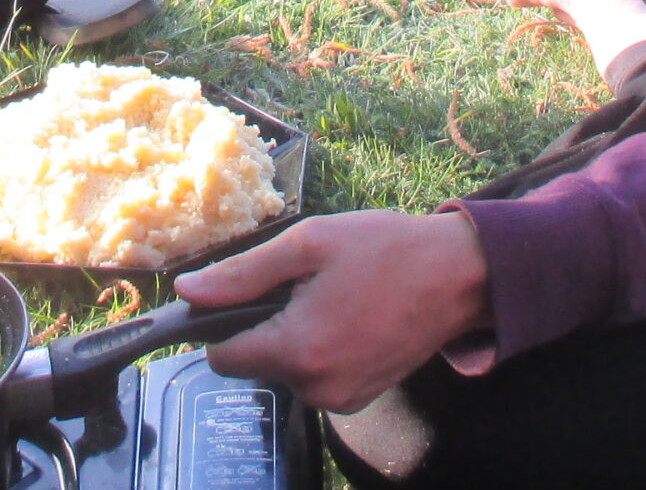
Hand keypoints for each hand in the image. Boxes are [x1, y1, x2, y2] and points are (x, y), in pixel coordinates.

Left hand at [174, 210, 490, 412]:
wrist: (458, 275)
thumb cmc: (384, 249)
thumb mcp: (307, 245)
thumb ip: (242, 274)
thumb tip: (187, 291)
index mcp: (299, 351)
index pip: (222, 357)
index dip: (220, 323)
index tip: (242, 292)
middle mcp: (318, 389)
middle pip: (255, 361)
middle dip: (267, 324)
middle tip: (306, 283)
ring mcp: (342, 400)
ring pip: (286, 368)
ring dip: (296, 335)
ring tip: (334, 296)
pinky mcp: (360, 398)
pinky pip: (316, 376)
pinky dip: (321, 348)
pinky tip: (349, 315)